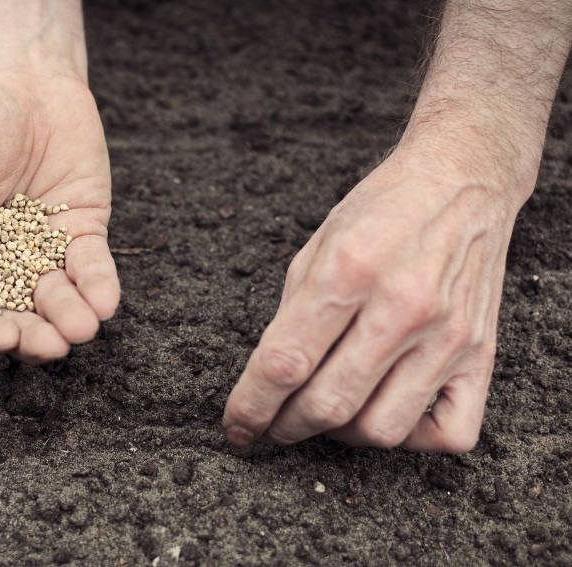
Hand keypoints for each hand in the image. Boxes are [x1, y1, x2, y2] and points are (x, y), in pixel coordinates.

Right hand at [0, 72, 118, 360]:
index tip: (1, 336)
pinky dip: (99, 285)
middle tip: (50, 345)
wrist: (24, 81)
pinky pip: (93, 266)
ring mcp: (45, 252)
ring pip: (57, 298)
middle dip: (34, 335)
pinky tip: (104, 303)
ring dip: (70, 317)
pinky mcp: (84, 232)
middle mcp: (2, 265)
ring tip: (81, 328)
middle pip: (17, 316)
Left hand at [223, 149, 519, 451]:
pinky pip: (449, 433)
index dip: (250, 407)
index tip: (236, 428)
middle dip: (284, 427)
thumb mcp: (316, 245)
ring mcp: (447, 335)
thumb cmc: (381, 211)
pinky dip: (410, 439)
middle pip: (328, 405)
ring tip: (328, 412)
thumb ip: (292, 315)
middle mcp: (401, 306)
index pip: (284, 362)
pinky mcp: (481, 354)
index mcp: (347, 270)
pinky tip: (386, 411)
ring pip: (380, 430)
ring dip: (340, 435)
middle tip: (272, 425)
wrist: (461, 180)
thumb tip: (269, 382)